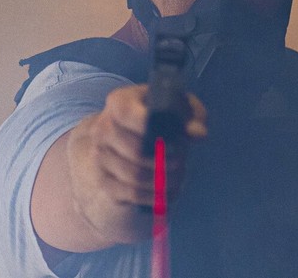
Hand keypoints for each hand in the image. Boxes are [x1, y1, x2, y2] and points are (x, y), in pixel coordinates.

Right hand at [65, 84, 206, 245]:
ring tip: (179, 176)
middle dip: (165, 159)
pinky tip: (169, 192)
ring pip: (135, 175)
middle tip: (182, 160)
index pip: (125, 113)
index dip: (150, 126)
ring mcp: (100, 156)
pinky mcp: (104, 180)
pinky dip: (155, 196)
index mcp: (119, 102)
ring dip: (162, 180)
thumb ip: (192, 116)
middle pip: (135, 150)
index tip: (175, 137)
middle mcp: (103, 128)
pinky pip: (132, 193)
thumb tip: (197, 134)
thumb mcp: (180, 108)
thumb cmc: (163, 117)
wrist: (132, 138)